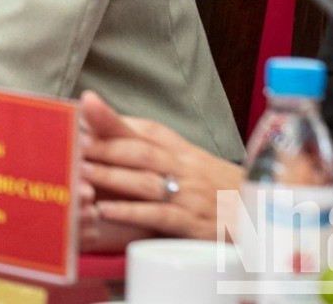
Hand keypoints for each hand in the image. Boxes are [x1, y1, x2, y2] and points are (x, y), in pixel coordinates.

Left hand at [77, 91, 242, 242]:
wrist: (261, 218)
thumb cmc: (216, 188)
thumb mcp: (188, 162)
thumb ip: (152, 147)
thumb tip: (111, 129)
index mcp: (182, 149)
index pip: (145, 129)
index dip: (114, 121)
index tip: (83, 109)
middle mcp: (185, 168)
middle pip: (140, 152)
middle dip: (104, 147)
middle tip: (71, 143)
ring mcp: (190, 195)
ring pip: (146, 182)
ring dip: (110, 176)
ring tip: (79, 173)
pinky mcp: (193, 224)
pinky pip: (159, 215)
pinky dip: (131, 212)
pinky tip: (105, 210)